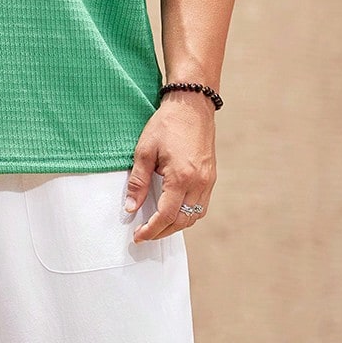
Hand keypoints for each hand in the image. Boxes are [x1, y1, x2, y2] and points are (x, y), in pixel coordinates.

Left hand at [125, 90, 216, 239]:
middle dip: (162, 232)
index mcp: (181, 177)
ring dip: (176, 225)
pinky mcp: (211, 176)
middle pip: (182, 221)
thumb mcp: (144, 151)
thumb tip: (130, 208)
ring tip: (158, 226)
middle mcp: (199, 182)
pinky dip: (188, 214)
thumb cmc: (167, 124)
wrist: (191, 105)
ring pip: (195, 216)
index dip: (151, 230)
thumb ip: (138, 182)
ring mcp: (208, 180)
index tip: (138, 237)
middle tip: (144, 234)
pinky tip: (175, 212)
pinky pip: (201, 205)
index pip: (166, 215)